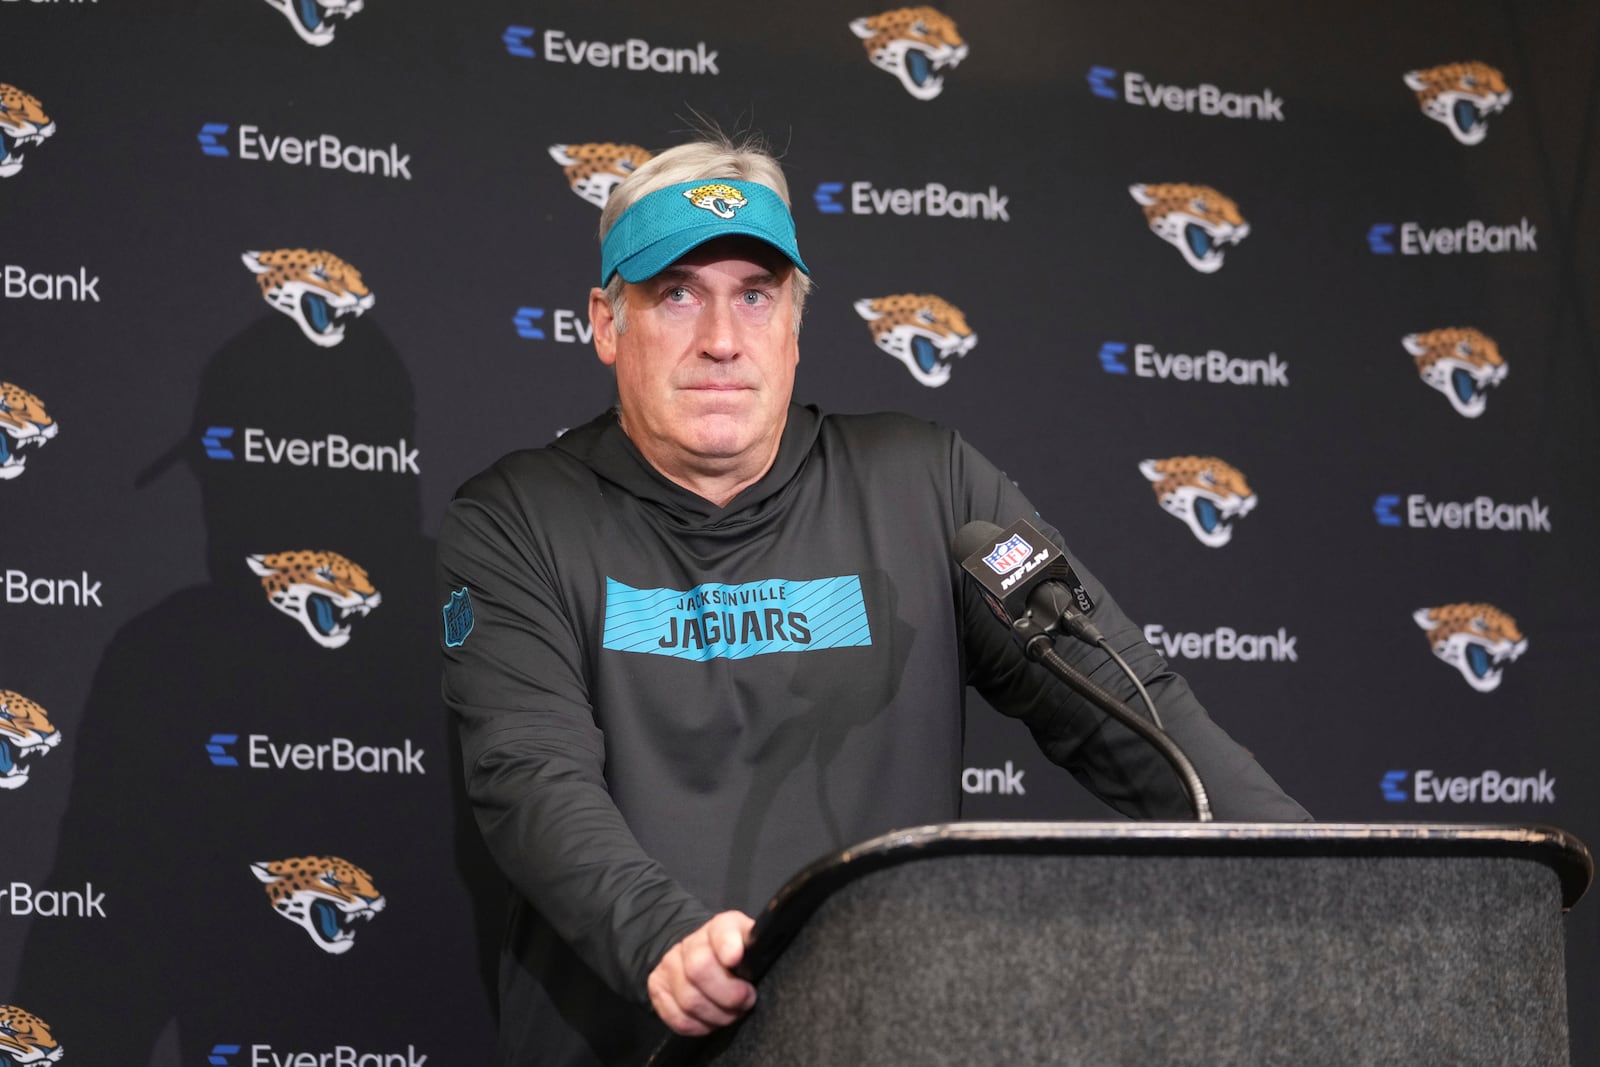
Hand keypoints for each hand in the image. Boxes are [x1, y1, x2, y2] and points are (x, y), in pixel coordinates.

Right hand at [647, 910, 756, 1034]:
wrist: (699, 955)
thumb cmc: (735, 955)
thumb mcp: (751, 945)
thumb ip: (758, 950)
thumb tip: (767, 961)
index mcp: (721, 927)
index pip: (721, 932)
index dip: (726, 945)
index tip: (734, 958)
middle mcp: (690, 943)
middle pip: (700, 970)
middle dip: (728, 995)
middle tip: (745, 1001)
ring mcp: (670, 964)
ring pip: (689, 1000)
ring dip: (716, 1016)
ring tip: (730, 1013)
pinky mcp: (657, 987)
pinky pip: (677, 1017)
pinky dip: (698, 1027)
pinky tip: (710, 1020)